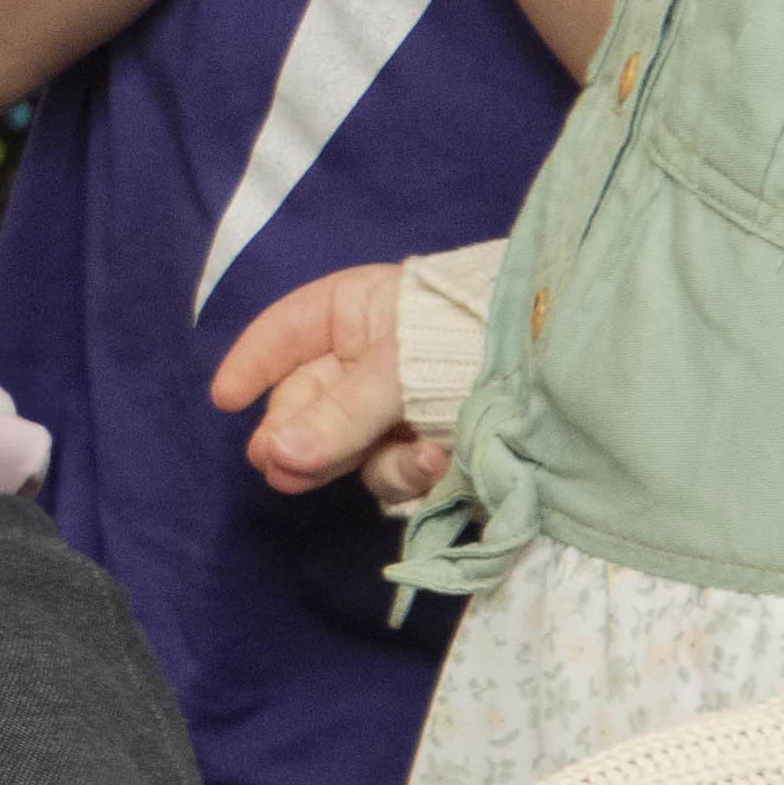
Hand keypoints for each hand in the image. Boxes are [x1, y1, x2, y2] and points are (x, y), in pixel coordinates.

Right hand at [203, 258, 452, 508]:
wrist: (560, 372)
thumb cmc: (472, 342)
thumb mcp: (400, 367)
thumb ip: (338, 413)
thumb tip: (276, 455)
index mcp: (359, 311)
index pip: (287, 332)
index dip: (253, 363)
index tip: (223, 401)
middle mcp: (371, 359)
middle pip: (307, 403)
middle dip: (296, 437)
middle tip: (282, 469)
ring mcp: (394, 407)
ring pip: (343, 447)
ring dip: (359, 461)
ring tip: (405, 461)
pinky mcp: (421, 448)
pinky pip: (389, 470)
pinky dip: (408, 473)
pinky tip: (436, 467)